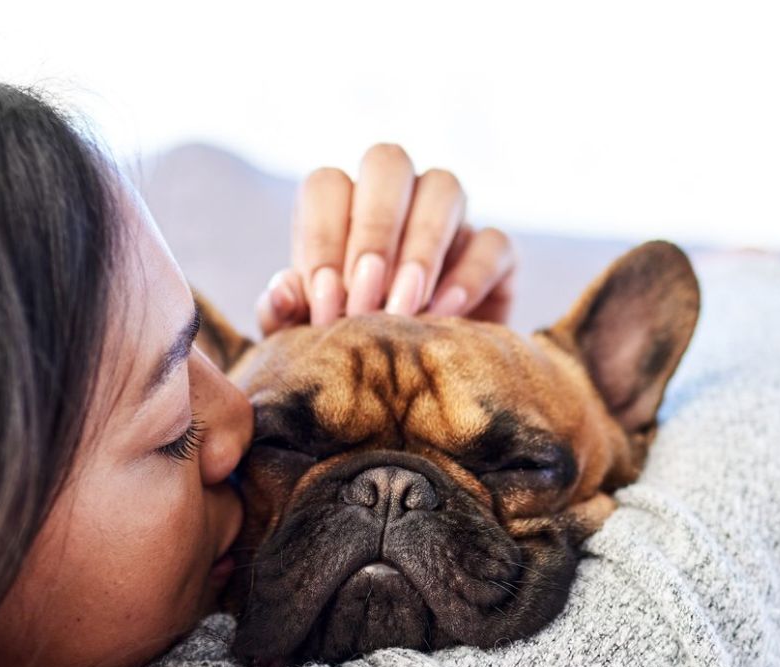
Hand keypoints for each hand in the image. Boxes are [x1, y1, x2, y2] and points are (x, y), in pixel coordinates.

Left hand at [256, 143, 516, 333]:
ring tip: (403, 309)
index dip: (323, 239)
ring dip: (420, 247)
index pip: (327, 186)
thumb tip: (282, 291)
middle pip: (387, 162)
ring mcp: (451, 221)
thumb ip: (284, 315)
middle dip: (374, 229)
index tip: (324, 303)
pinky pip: (493, 241)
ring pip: (444, 187)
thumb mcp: (306, 341)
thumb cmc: (350, 355)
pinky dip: (468, 275)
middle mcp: (397, 200)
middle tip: (365, 298)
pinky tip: (443, 314)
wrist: (417, 392)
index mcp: (341, 209)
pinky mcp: (496, 256)